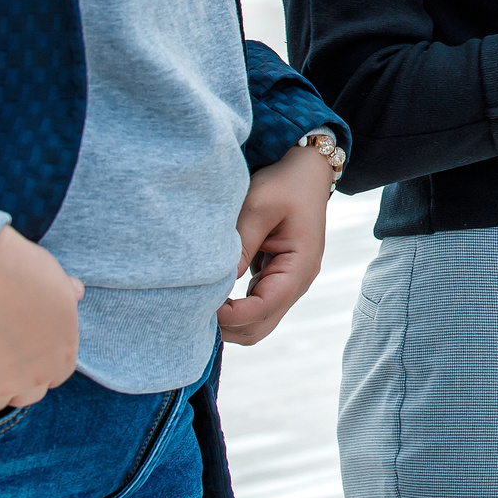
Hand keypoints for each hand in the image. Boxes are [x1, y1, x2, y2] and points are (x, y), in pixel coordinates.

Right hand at [0, 226, 81, 424]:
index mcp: (61, 351)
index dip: (42, 370)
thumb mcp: (54, 277)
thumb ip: (64, 293)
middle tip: (1, 379)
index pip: (56, 375)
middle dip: (14, 388)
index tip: (31, 366)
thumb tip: (76, 291)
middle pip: (25, 396)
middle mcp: (32, 375)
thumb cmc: (19, 270)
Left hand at [218, 144, 332, 345]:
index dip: (231, 316)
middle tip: (191, 313)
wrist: (306, 170)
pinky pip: (255, 307)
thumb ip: (241, 246)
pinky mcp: (276, 277)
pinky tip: (211, 297)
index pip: (264, 308)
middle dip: (227, 327)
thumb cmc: (284, 184)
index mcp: (300, 266)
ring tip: (198, 307)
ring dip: (229, 322)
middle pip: (260, 327)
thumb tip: (217, 285)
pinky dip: (233, 310)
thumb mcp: (259, 207)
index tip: (200, 307)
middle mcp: (298, 282)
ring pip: (257, 323)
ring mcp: (288, 282)